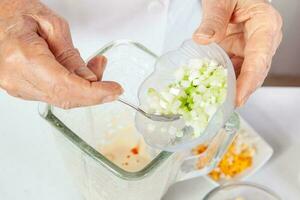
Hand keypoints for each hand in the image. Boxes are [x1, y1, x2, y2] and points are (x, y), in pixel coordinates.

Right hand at [0, 0, 122, 108]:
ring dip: (85, 90)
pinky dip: (73, 90)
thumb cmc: (17, 12)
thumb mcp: (52, 25)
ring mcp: (16, 86)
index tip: (114, 90)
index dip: (94, 93)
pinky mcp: (21, 89)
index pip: (66, 86)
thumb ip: (71, 56)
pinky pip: (53, 96)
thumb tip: (90, 80)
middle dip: (94, 94)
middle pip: (65, 98)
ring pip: (61, 100)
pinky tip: (81, 76)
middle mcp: (16, 78)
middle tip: (112, 86)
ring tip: (96, 67)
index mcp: (23, 57)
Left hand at [193, 0, 281, 105]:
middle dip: (241, 91)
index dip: (249, 81)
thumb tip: (203, 39)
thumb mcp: (220, 1)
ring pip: (244, 74)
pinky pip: (233, 69)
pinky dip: (223, 79)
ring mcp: (250, 47)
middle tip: (225, 107)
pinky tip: (211, 88)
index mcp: (266, 25)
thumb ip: (212, 19)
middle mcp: (262, 40)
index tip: (238, 97)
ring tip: (217, 103)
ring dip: (231, 88)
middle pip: (255, 72)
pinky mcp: (239, 51)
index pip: (259, 59)